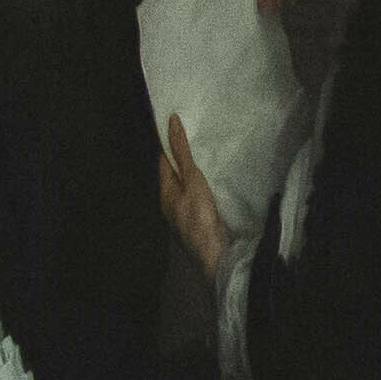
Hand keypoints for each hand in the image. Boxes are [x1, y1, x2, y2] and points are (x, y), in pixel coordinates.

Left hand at [157, 115, 229, 276]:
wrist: (214, 255)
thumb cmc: (200, 218)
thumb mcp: (192, 180)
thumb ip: (183, 154)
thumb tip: (171, 124)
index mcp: (165, 191)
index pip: (164, 160)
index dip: (170, 143)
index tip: (181, 125)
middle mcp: (171, 202)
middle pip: (175, 174)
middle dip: (183, 156)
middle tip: (199, 137)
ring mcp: (186, 213)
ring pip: (187, 186)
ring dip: (195, 172)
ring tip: (209, 156)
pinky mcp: (200, 221)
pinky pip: (198, 197)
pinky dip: (204, 185)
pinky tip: (216, 184)